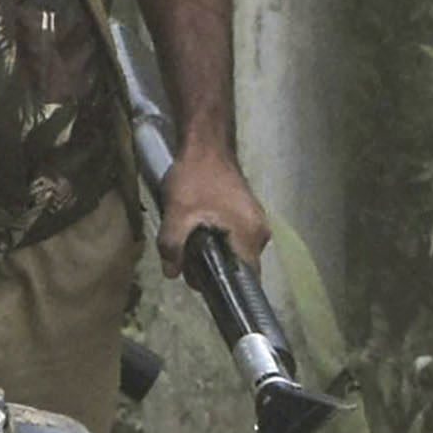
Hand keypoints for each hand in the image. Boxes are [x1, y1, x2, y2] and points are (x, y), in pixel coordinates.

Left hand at [157, 144, 274, 274]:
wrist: (205, 144)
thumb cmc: (195, 179)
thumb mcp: (177, 214)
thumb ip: (173, 247)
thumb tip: (172, 273)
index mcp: (251, 236)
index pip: (245, 280)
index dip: (224, 288)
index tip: (203, 286)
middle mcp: (260, 233)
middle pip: (239, 267)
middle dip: (213, 270)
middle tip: (187, 264)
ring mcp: (256, 222)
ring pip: (235, 252)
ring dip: (214, 255)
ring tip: (190, 248)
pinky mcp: (247, 213)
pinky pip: (234, 238)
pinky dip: (218, 241)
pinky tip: (199, 234)